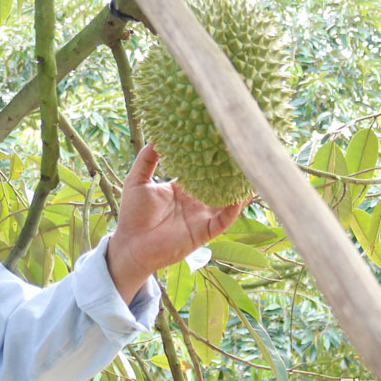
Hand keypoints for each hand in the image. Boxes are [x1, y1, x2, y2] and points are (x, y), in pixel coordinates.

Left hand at [105, 143, 246, 302]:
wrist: (130, 244)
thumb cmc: (133, 214)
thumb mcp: (137, 180)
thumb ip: (147, 158)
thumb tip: (157, 136)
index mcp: (182, 188)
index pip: (201, 168)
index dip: (210, 155)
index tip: (218, 136)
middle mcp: (196, 200)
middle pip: (218, 182)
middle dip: (230, 168)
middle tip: (242, 148)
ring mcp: (202, 215)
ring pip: (227, 199)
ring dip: (238, 187)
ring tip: (250, 169)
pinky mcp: (205, 231)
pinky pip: (224, 219)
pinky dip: (234, 208)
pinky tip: (241, 195)